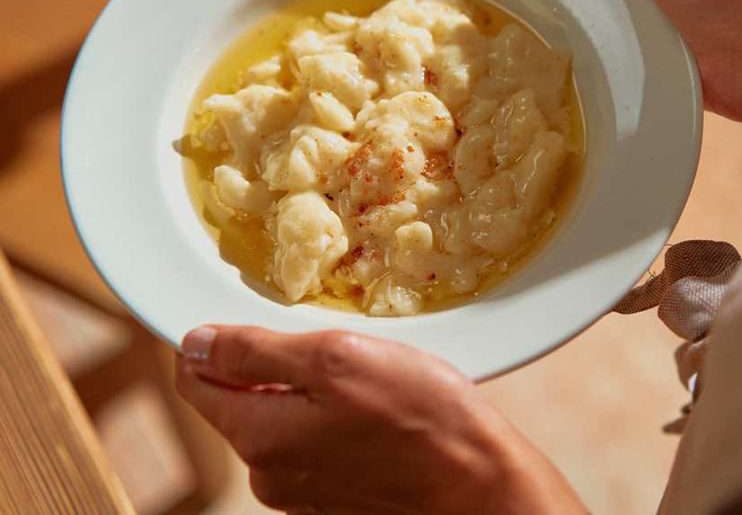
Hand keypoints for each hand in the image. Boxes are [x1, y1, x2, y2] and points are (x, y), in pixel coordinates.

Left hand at [175, 326, 584, 513]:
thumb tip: (196, 343)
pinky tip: (372, 405)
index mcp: (258, 435)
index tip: (248, 316)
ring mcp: (300, 490)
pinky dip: (329, 416)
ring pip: (279, 419)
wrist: (476, 480)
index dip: (212, 341)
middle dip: (268, 365)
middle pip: (237, 401)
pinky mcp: (332, 495)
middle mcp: (268, 472)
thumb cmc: (418, 415)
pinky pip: (312, 442)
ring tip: (359, 373)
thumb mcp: (335, 360)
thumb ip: (255, 352)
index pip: (195, 381)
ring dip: (304, 390)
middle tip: (325, 341)